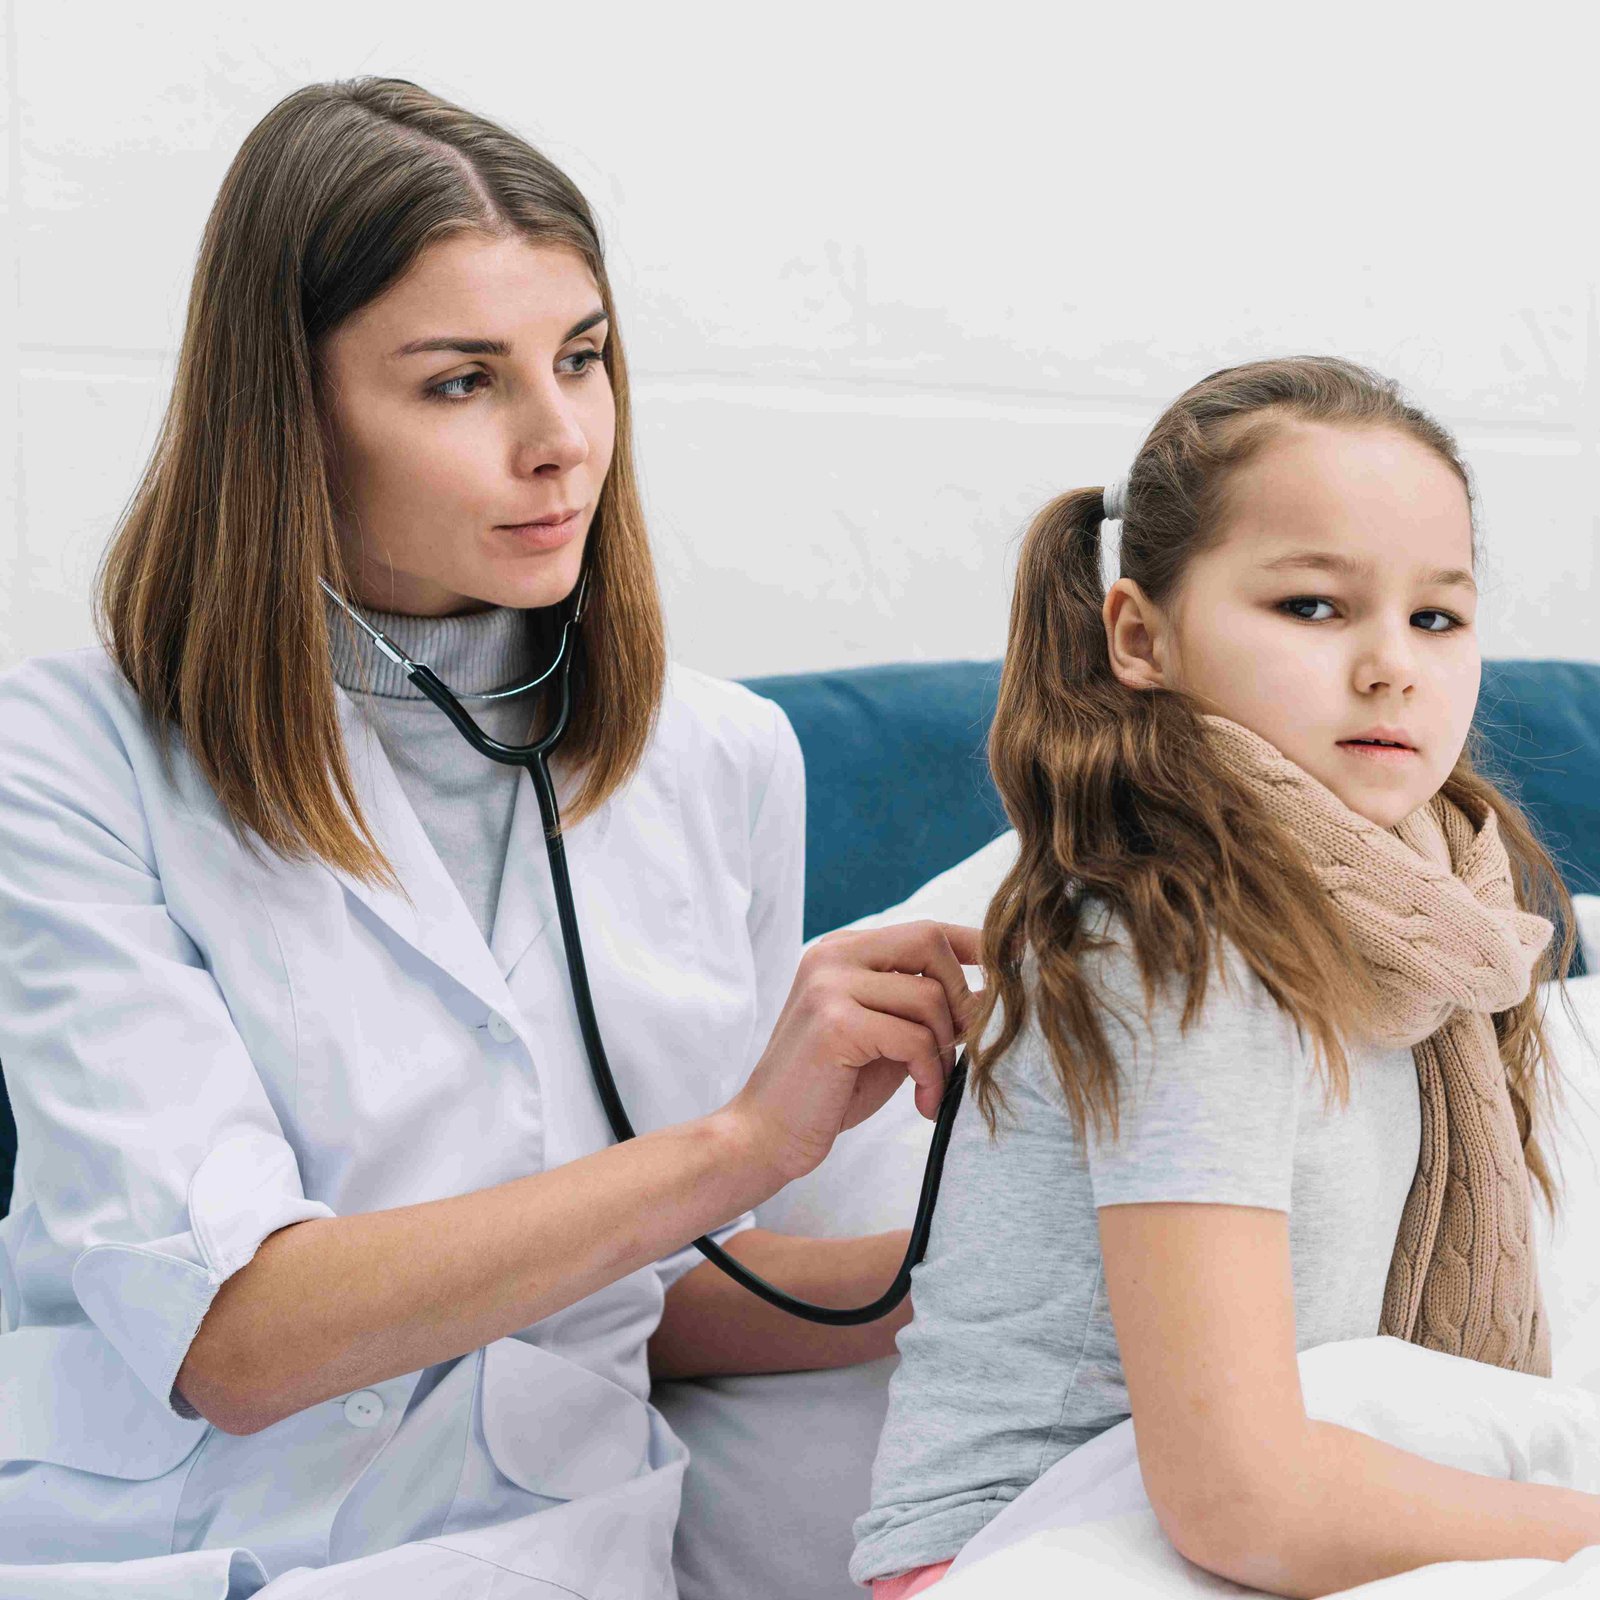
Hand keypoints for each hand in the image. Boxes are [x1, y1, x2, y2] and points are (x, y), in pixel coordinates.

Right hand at [723, 919, 980, 1185]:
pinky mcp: (834, 1023)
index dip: (976, 946)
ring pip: (929, 998)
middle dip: (962, 998)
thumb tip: (997, 995)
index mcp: (843, 951)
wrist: (765, 1134)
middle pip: (931, 943)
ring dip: (945, 1050)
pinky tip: (923, 1102)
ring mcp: (829, 984)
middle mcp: (833, 956)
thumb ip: (927, 1010)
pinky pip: (915, 1039)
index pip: (926, 929)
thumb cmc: (829, 1089)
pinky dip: (931, 1075)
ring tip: (931, 1086)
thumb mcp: (887, 1038)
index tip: (1012, 974)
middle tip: (960, 1050)